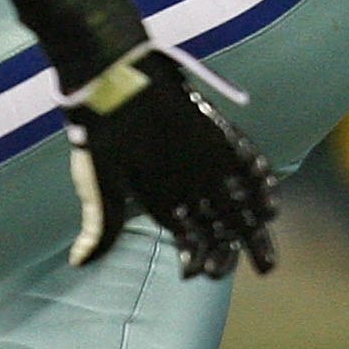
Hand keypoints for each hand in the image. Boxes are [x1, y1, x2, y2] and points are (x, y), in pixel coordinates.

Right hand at [63, 47, 279, 279]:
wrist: (112, 76)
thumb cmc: (101, 132)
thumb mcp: (99, 184)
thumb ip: (102, 225)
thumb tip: (77, 263)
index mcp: (159, 196)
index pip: (188, 236)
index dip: (201, 257)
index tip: (206, 273)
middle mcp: (187, 181)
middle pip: (221, 223)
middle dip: (239, 248)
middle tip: (263, 269)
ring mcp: (207, 158)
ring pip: (239, 199)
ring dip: (256, 224)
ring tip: (268, 250)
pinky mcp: (220, 135)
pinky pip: (249, 162)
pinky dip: (261, 183)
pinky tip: (270, 207)